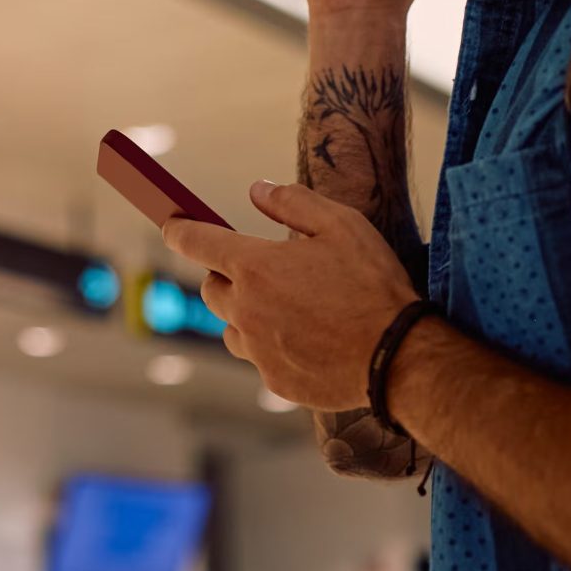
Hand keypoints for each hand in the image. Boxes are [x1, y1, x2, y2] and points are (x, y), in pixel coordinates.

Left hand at [163, 180, 421, 410]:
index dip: (180, 229)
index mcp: (256, 267)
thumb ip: (292, 201)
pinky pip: (260, 358)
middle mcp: (247, 310)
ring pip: (233, 328)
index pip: (197, 242)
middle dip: (225, 275)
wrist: (398, 356)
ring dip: (247, 315)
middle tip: (260, 269)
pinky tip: (309, 339)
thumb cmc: (372, 285)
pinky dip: (273, 346)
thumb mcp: (341, 224)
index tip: (171, 224)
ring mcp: (258, 350)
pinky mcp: (275, 380)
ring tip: (288, 308)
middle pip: (212, 289)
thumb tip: (257, 189)